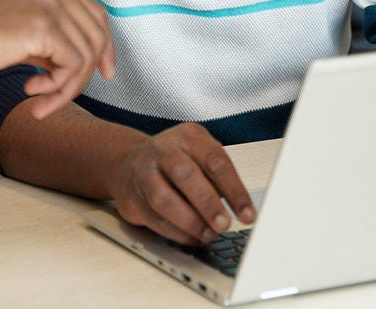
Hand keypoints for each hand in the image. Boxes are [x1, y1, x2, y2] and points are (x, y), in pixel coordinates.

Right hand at [0, 0, 114, 118]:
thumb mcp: (13, 24)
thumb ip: (45, 35)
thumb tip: (69, 62)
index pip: (93, 12)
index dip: (104, 45)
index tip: (103, 72)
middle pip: (96, 33)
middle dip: (87, 72)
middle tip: (61, 95)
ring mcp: (49, 4)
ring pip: (87, 54)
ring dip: (66, 86)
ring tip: (38, 97)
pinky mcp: (43, 28)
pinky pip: (73, 67)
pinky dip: (58, 89)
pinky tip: (31, 92)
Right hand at [106, 123, 254, 244]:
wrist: (127, 163)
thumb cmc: (172, 161)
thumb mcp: (198, 155)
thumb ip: (217, 177)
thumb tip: (241, 209)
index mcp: (187, 137)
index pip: (215, 161)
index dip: (234, 190)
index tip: (247, 213)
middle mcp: (163, 150)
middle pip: (186, 175)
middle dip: (208, 204)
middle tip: (224, 224)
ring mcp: (143, 173)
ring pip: (164, 199)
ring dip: (190, 221)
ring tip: (208, 234)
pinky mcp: (132, 198)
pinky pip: (154, 218)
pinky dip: (176, 232)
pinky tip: (192, 237)